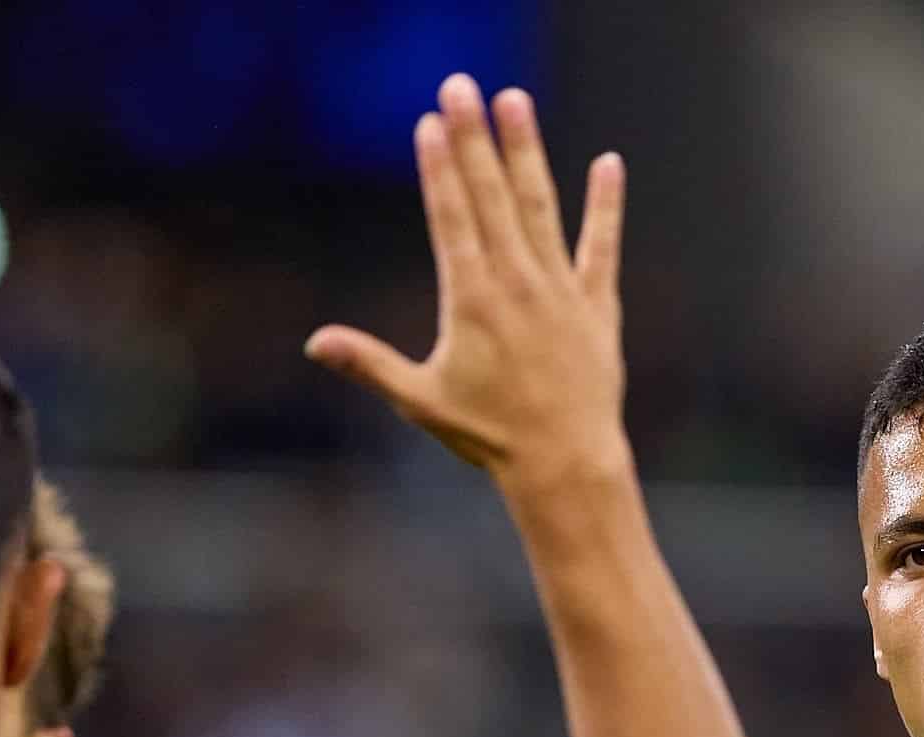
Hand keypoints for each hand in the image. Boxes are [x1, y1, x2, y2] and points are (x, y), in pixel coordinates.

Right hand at [308, 76, 626, 485]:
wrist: (565, 464)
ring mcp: (559, 289)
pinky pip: (602, 246)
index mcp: (470, 298)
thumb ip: (369, 363)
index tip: (431, 123)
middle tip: (460, 86)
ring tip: (514, 101)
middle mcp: (516, 282)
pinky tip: (609, 162)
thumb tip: (314, 344)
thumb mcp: (421, 400)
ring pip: (541, 206)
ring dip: (526, 151)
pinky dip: (606, 205)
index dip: (440, 168)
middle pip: (490, 196)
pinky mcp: (597, 305)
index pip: (451, 217)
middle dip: (473, 138)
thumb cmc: (489, 437)